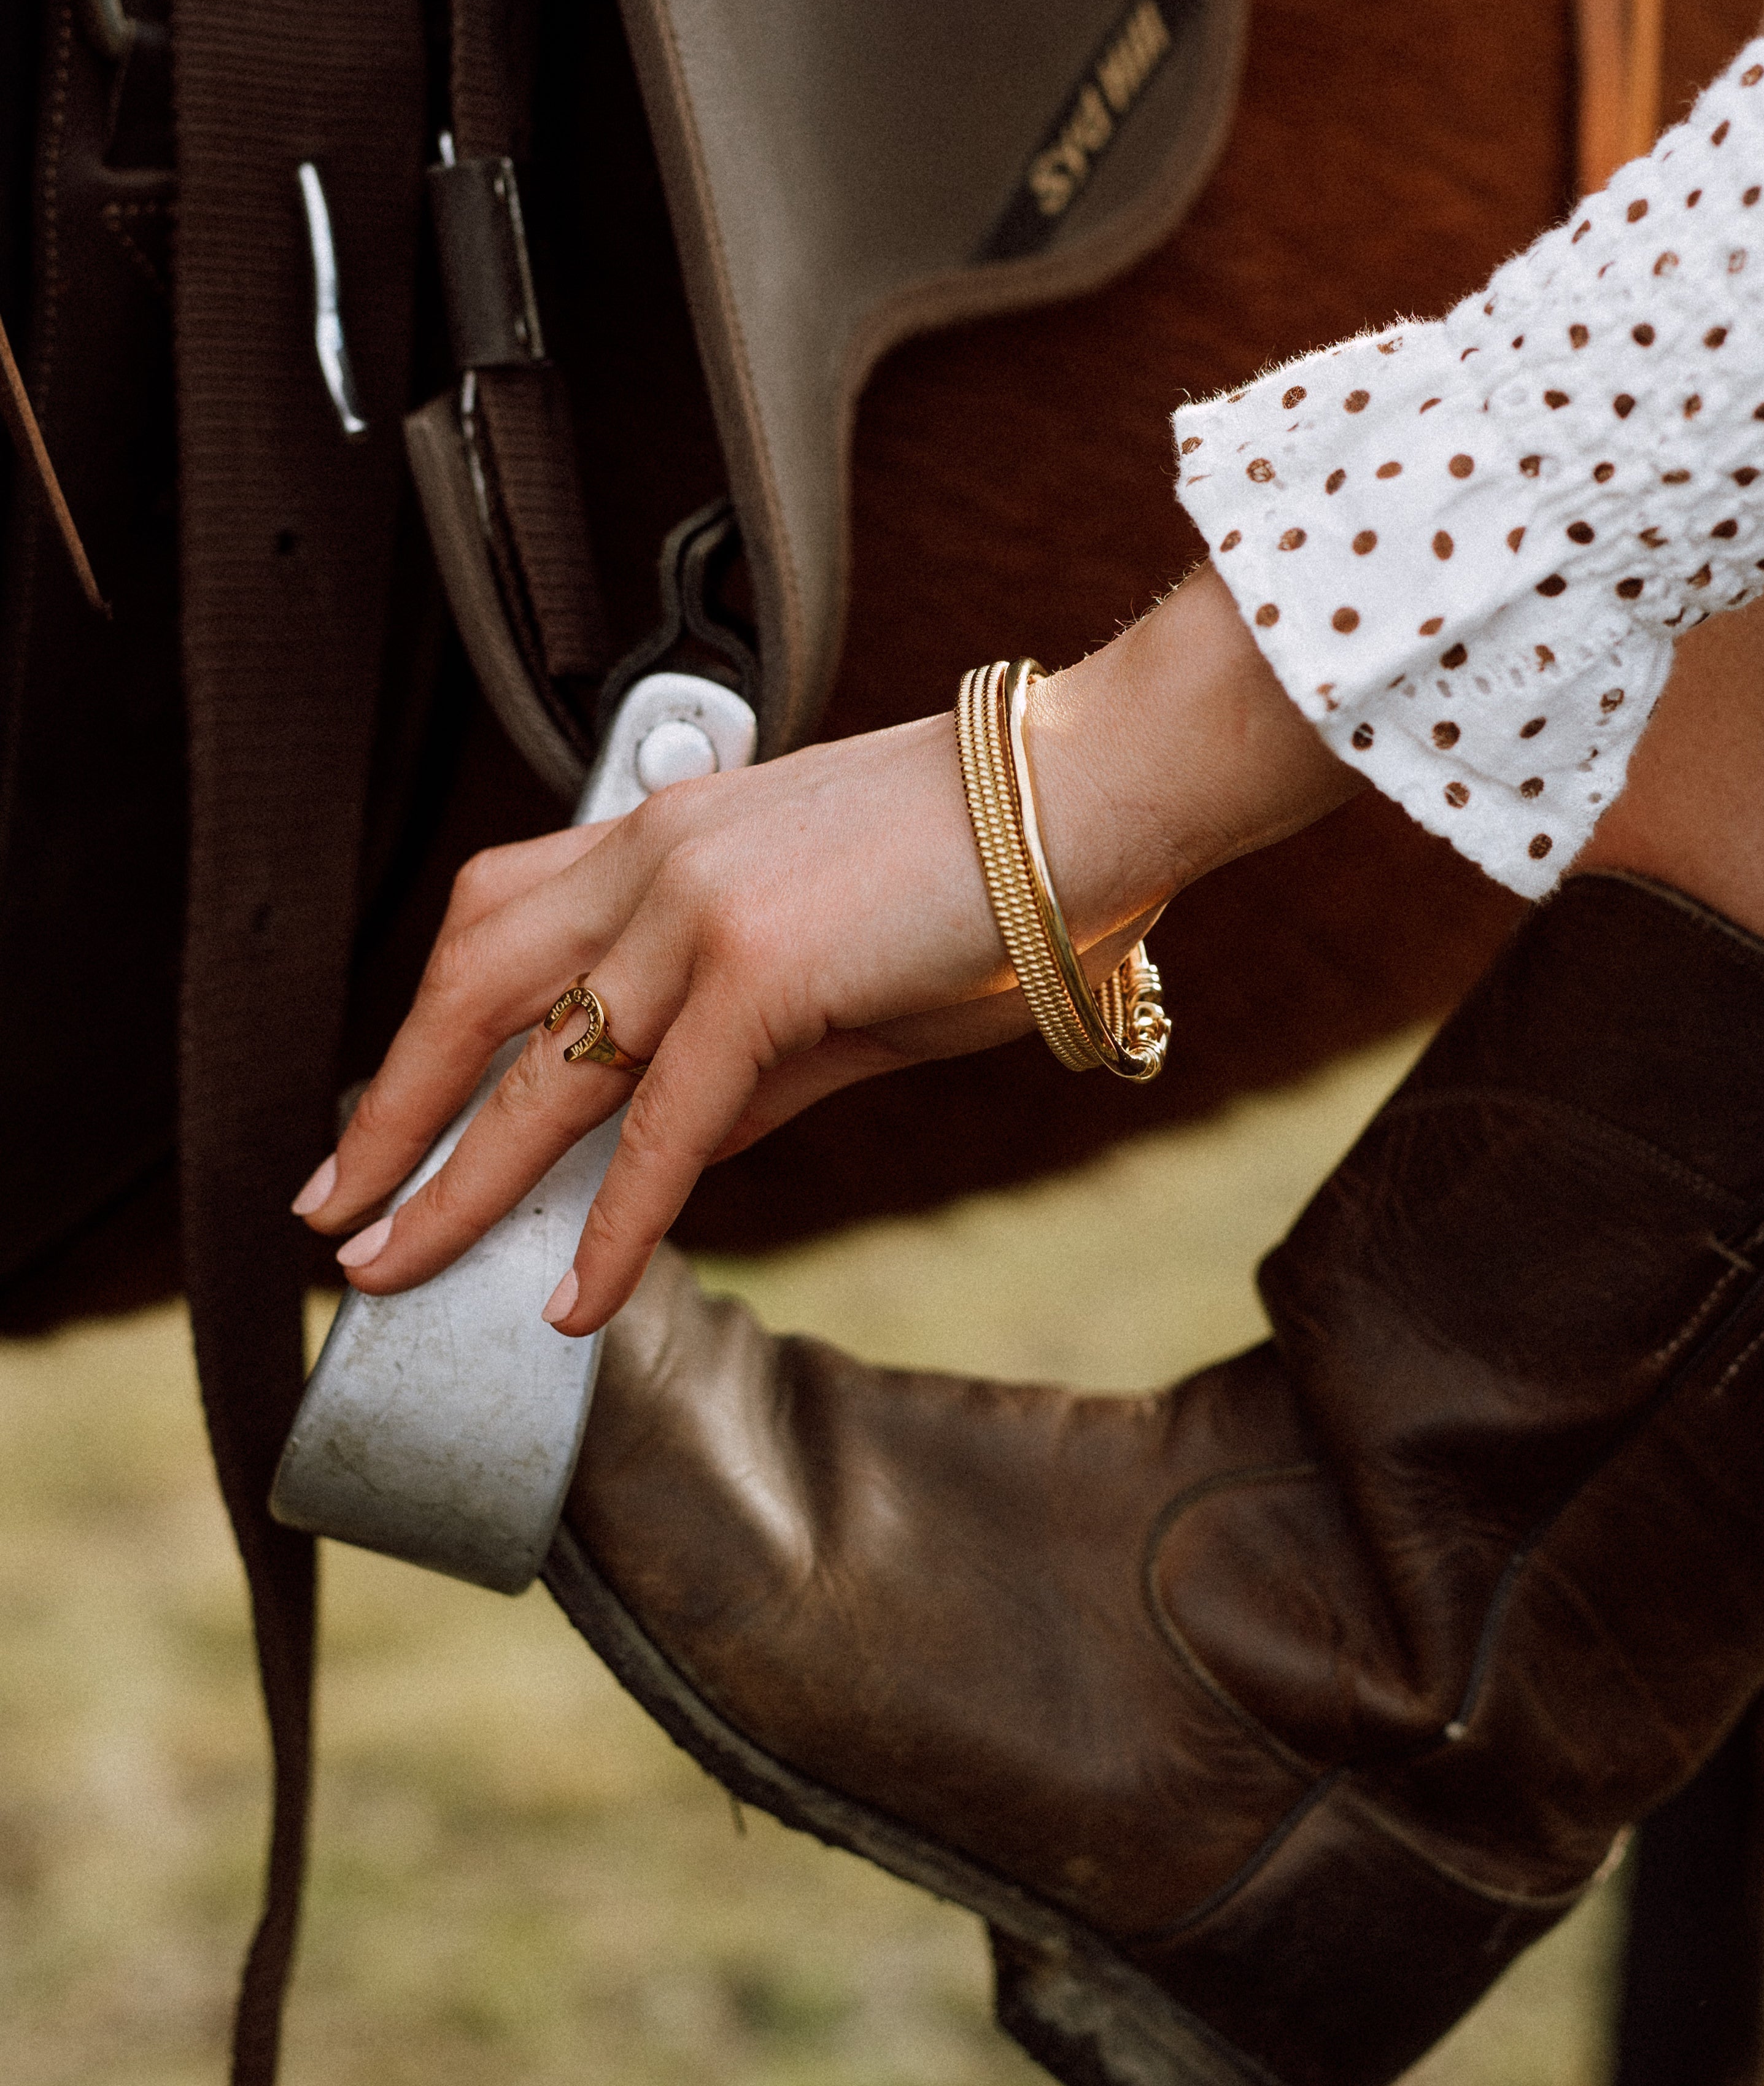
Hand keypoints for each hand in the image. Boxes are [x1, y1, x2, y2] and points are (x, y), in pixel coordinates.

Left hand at [293, 566, 1354, 1330]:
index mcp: (670, 833)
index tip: (381, 1110)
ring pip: (541, 1063)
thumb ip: (749, 1062)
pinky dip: (613, 1219)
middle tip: (338, 1206)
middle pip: (473, 988)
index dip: (425, 1027)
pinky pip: (663, 1121)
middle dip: (392, 1107)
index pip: (498, 925)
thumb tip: (675, 1158)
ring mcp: (703, 906)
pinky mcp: (764, 968)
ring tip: (401, 1264)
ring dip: (459, 1175)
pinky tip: (578, 1296)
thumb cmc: (1003, 874)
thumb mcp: (845, 974)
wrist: (1103, 789)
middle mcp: (662, 853)